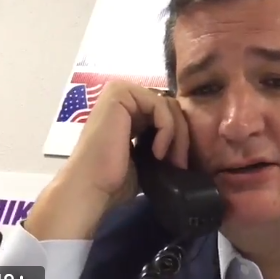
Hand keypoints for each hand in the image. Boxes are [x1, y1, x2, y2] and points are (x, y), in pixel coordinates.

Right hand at [24, 81, 190, 239]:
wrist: (91, 188)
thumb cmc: (115, 179)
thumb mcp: (148, 156)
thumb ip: (162, 141)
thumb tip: (188, 142)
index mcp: (129, 109)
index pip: (169, 112)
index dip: (179, 137)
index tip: (179, 164)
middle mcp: (124, 95)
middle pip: (171, 107)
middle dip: (181, 136)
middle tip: (179, 164)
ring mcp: (120, 91)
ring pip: (169, 106)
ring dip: (177, 136)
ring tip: (171, 161)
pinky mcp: (119, 93)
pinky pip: (160, 106)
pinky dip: (167, 130)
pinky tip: (158, 152)